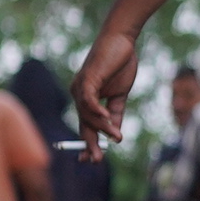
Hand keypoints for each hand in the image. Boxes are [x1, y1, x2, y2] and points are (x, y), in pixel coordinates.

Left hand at [70, 29, 139, 161]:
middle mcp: (78, 94)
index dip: (87, 142)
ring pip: (88, 115)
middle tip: (96, 160)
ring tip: (117, 138)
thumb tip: (116, 135)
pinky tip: (107, 120)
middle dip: (89, 143)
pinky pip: (89, 100)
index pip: (84, 125)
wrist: (121, 40)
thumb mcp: (119, 94)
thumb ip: (115, 112)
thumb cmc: (119, 64)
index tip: (91, 160)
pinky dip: (97, 112)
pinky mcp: (87, 78)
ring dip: (103, 128)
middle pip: (83, 124)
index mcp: (85, 98)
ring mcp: (80, 86)